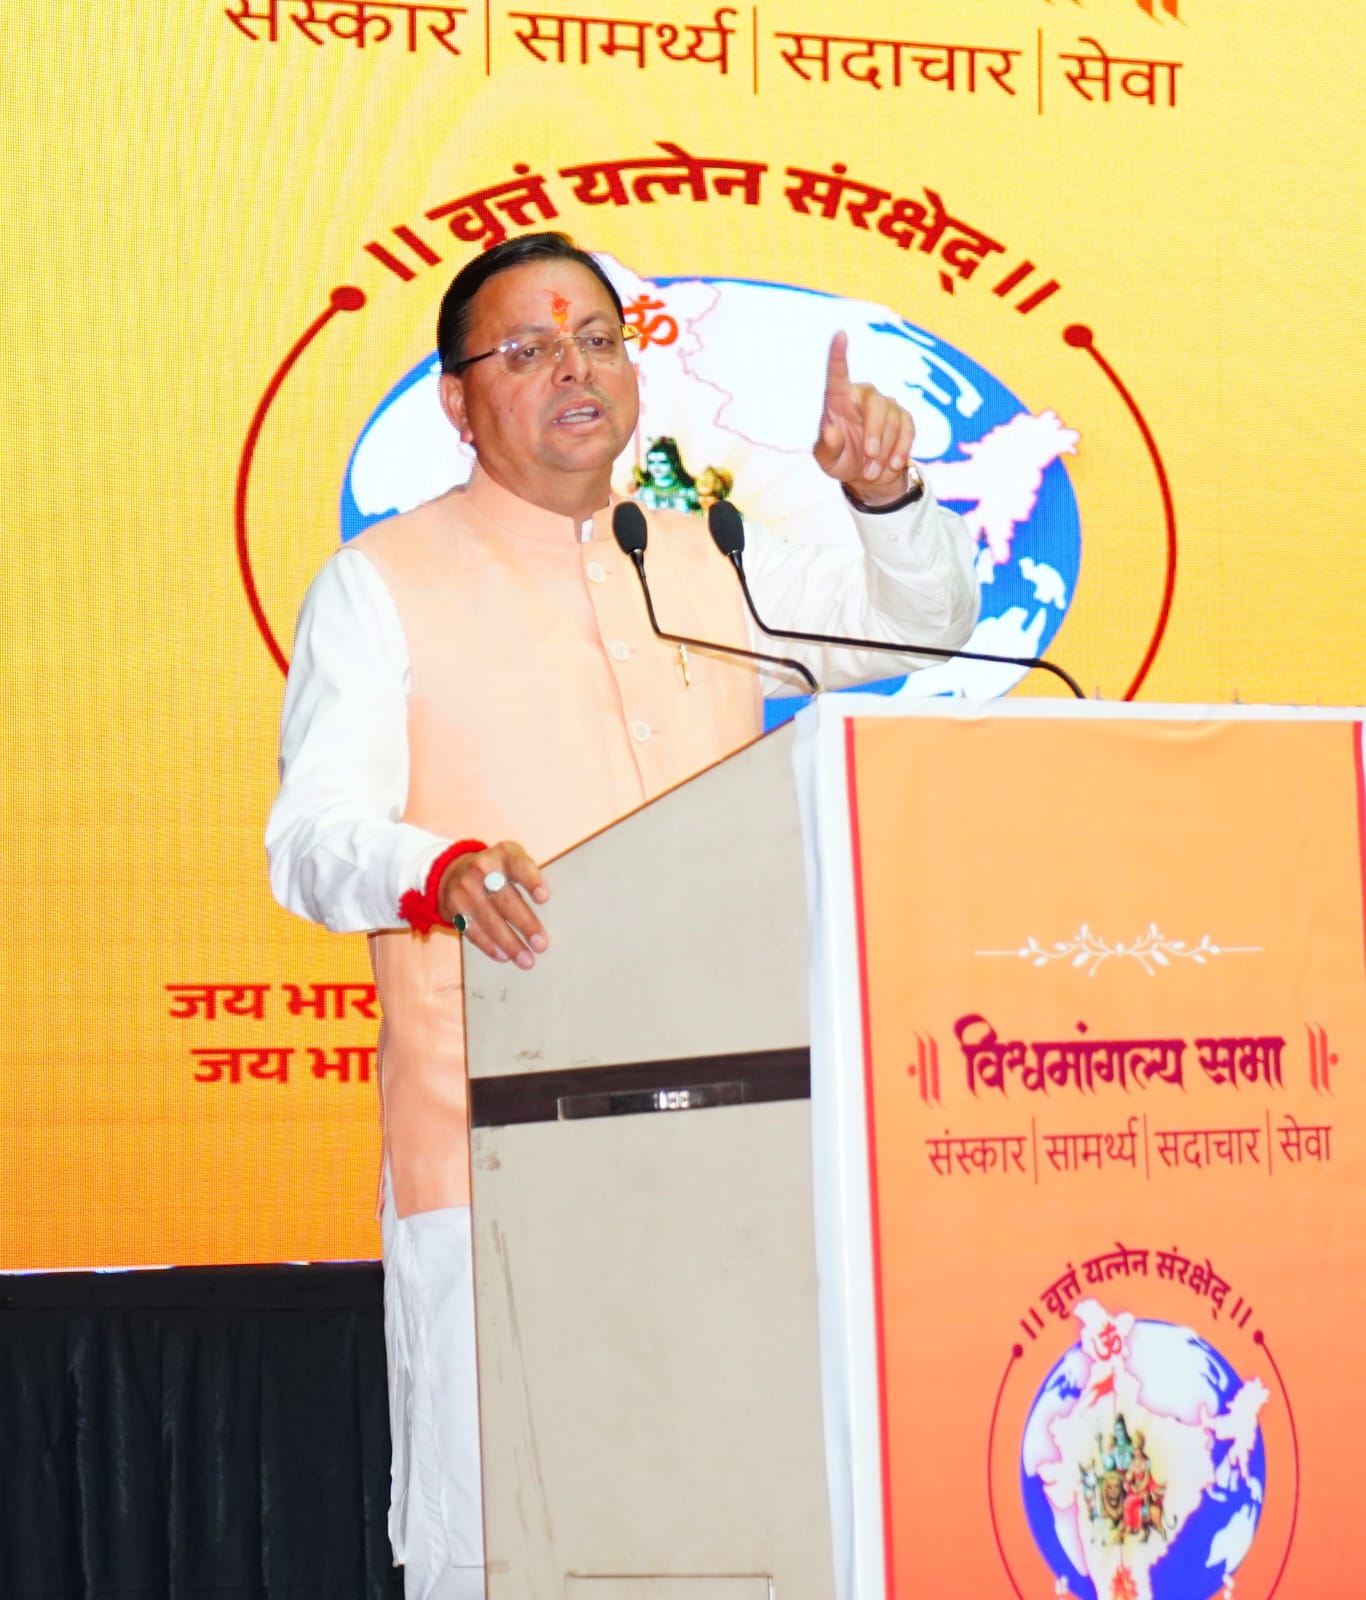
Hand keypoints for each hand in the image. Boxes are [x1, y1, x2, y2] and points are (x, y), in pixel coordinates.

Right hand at [438, 840, 548, 969]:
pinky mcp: (454, 907)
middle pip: (506, 899)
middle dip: (525, 923)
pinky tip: (504, 956)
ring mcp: (465, 888)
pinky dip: (490, 945)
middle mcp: (482, 868)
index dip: (532, 881)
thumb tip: (556, 913)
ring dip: (510, 943)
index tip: (544, 898)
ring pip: (489, 919)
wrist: (455, 871)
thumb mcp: (513, 862)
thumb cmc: (499, 871)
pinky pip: (473, 930)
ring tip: (526, 959)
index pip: (520, 865)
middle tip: (541, 944)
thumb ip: (530, 878)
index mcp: (504, 854)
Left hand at [812, 331, 915, 505]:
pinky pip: (908, 430)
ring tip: (871, 471)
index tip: (839, 334)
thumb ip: (827, 447)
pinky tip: (892, 466)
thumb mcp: (828, 460)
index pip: (837, 374)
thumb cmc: (841, 460)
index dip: (838, 355)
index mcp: (838, 399)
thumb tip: (830, 431)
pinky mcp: (904, 418)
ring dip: (884, 451)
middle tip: (868, 458)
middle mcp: (863, 396)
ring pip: (893, 421)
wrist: (866, 477)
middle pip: (875, 405)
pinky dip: (900, 450)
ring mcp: (886, 405)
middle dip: (874, 434)